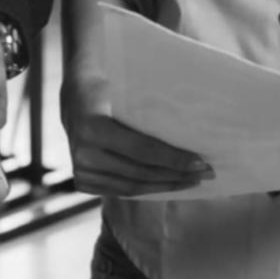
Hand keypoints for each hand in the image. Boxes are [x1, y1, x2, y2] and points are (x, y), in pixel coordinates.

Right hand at [59, 63, 210, 196]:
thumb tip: (193, 131)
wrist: (74, 96)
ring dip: (166, 186)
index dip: (174, 159)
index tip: (202, 162)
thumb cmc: (108, 88)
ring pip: (132, 187)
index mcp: (92, 127)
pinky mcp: (83, 181)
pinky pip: (121, 190)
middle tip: (206, 173)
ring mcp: (81, 170)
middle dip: (177, 174)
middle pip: (141, 172)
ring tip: (191, 181)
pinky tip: (167, 184)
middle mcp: (83, 153)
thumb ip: (149, 113)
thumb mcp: (125, 93)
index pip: (143, 150)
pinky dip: (147, 189)